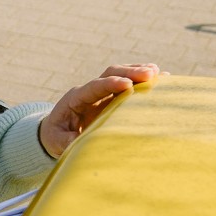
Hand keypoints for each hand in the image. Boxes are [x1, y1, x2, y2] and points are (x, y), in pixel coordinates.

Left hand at [38, 63, 160, 161]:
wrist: (55, 131)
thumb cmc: (56, 136)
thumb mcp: (57, 141)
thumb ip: (68, 141)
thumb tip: (80, 143)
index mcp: (76, 98)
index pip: (94, 87)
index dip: (111, 84)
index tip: (128, 84)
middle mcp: (90, 91)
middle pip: (110, 74)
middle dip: (130, 72)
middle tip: (151, 73)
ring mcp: (101, 92)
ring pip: (120, 75)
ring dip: (138, 72)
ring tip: (158, 73)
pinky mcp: (110, 97)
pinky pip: (127, 84)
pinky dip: (142, 80)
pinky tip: (160, 79)